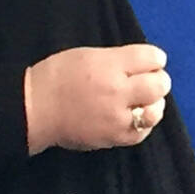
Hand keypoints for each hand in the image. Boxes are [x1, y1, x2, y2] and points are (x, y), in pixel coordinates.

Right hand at [25, 44, 170, 154]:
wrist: (34, 109)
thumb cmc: (58, 76)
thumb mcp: (89, 55)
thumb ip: (118, 59)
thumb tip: (144, 65)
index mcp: (110, 64)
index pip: (153, 58)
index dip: (155, 59)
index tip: (149, 62)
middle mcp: (117, 90)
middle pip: (160, 84)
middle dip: (159, 81)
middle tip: (148, 82)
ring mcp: (117, 117)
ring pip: (155, 111)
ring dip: (154, 104)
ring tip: (143, 102)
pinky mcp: (114, 138)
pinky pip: (142, 133)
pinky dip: (143, 124)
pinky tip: (134, 118)